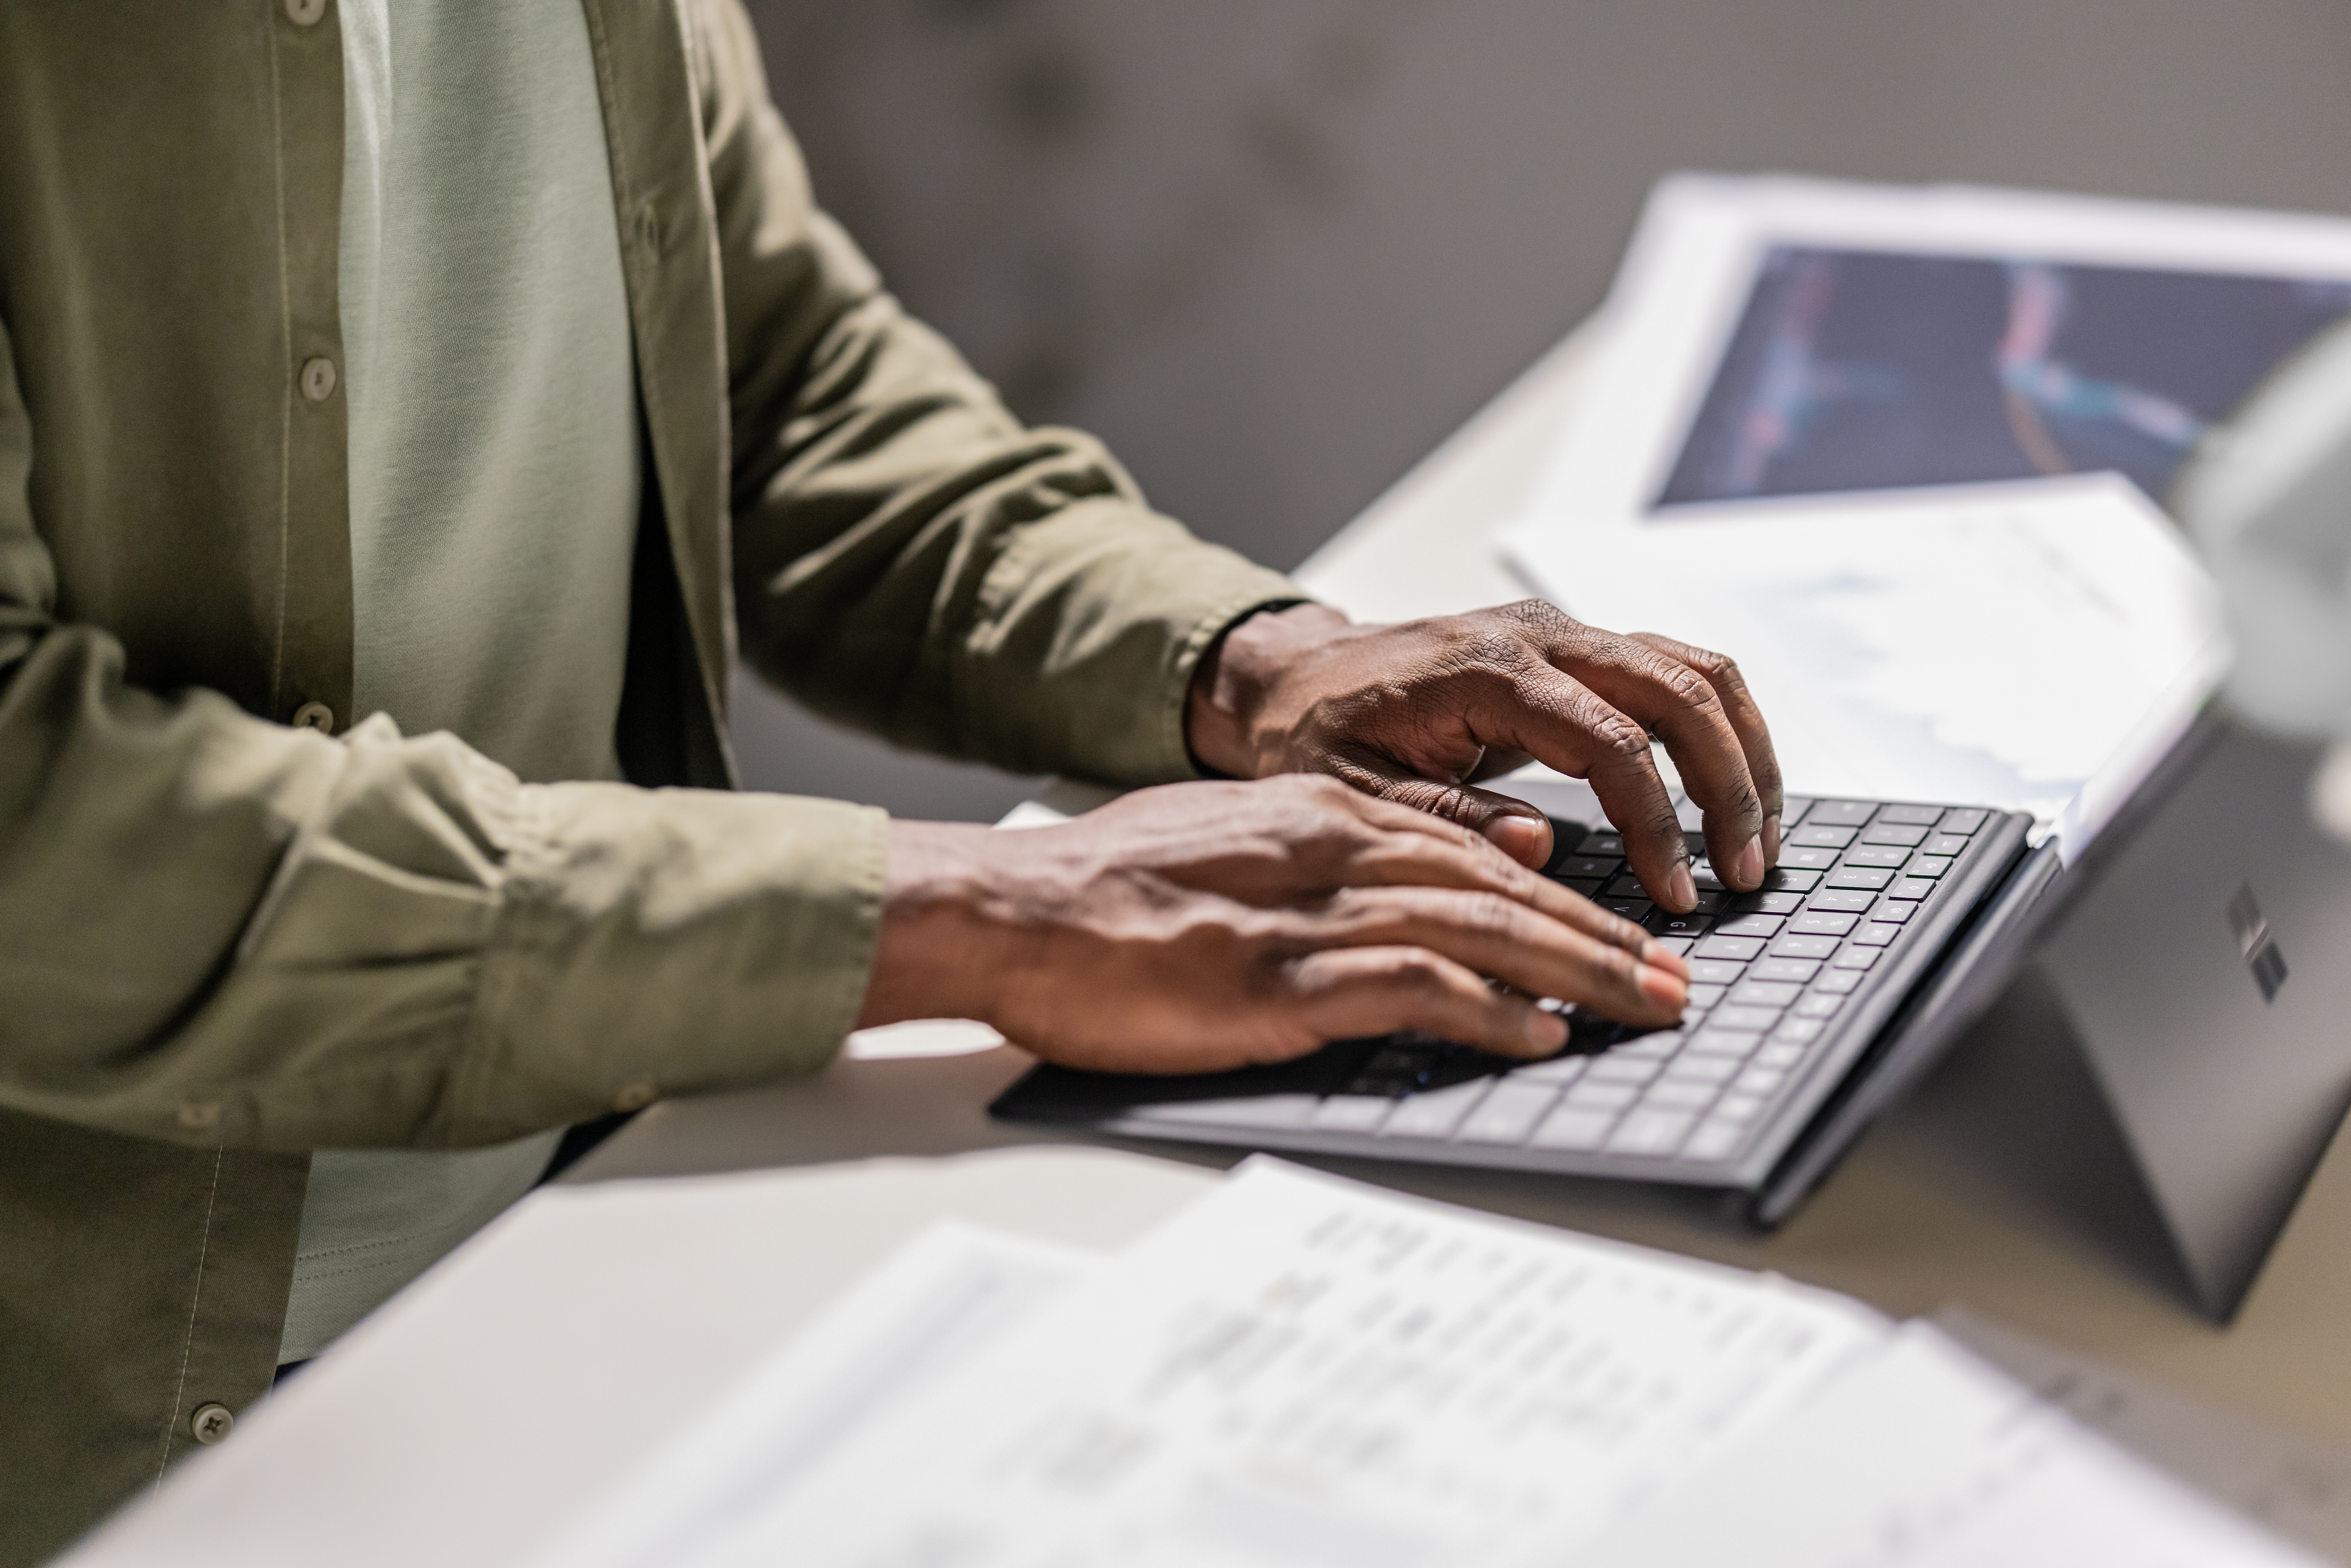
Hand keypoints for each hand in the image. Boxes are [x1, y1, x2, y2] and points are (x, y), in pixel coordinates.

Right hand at [854, 775, 1689, 1073]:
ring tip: (1643, 1008)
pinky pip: (1409, 986)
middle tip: (1672, 980)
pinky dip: (1485, 1010)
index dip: (1561, 892)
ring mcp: (1305, 918)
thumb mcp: (1235, 834)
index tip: (1622, 932)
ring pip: (1478, 929)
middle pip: (1499, 886)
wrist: (1014, 908)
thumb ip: (1342, 837)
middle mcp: (1330, 853)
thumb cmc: (1110, 888)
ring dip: (1573, 971)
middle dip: (1599, 933)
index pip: (1472, 849)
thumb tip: (1454, 849)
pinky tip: (1537, 1034)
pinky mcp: (1276, 982)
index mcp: (1320, 817)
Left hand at [1185, 600, 1783, 913]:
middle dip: (1728, 786)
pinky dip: (1721, 731)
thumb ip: (1442, 818)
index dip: (1656, 824)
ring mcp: (1570, 634)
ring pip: (1697, 673)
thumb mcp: (1352, 789)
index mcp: (1490, 671)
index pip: (1612, 743)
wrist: (1299, 675)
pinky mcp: (1582, 650)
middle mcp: (1544, 637)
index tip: (1673, 895)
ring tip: (1756, 841)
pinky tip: (1731, 797)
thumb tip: (1537, 846)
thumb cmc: (1320, 733)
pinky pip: (1679, 674)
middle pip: (1680, 693)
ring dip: (1742, 754)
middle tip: (1744, 874)